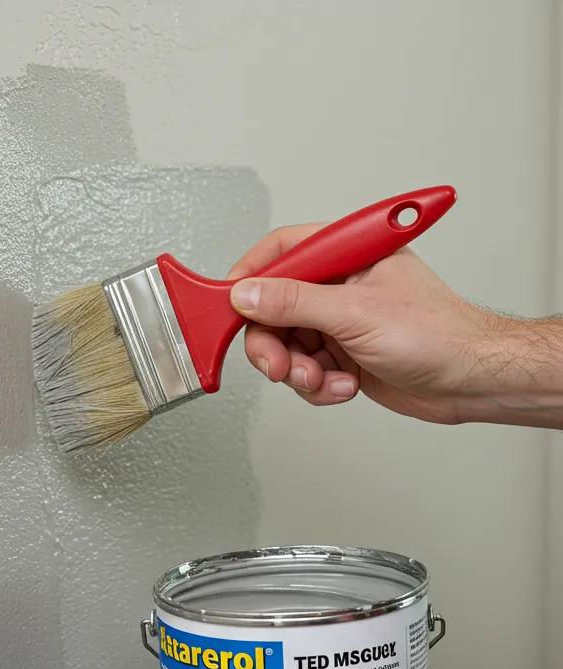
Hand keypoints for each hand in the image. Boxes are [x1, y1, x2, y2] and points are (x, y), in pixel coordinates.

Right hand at [227, 225, 562, 426]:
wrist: (470, 381)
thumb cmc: (438, 335)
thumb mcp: (356, 314)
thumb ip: (294, 303)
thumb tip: (247, 294)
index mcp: (348, 255)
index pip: (283, 251)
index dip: (250, 277)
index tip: (229, 305)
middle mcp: (341, 285)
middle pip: (275, 308)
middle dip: (273, 343)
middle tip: (279, 365)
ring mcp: (340, 321)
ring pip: (287, 345)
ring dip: (298, 371)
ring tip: (324, 380)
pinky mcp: (343, 354)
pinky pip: (306, 370)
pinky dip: (318, 385)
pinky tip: (344, 386)